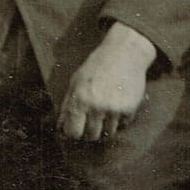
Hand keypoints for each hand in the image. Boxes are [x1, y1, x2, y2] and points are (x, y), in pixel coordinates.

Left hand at [59, 22, 156, 141]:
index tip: (78, 127)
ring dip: (106, 126)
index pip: (73, 132)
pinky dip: (120, 119)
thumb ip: (67, 105)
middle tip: (93, 120)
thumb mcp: (76, 82)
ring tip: (107, 110)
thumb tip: (60, 128)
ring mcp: (114, 109)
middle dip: (91, 131)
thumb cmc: (96, 66)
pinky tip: (119, 104)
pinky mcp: (129, 109)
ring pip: (108, 133)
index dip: (74, 132)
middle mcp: (96, 106)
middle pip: (91, 136)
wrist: (125, 53)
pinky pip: (123, 125)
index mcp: (79, 100)